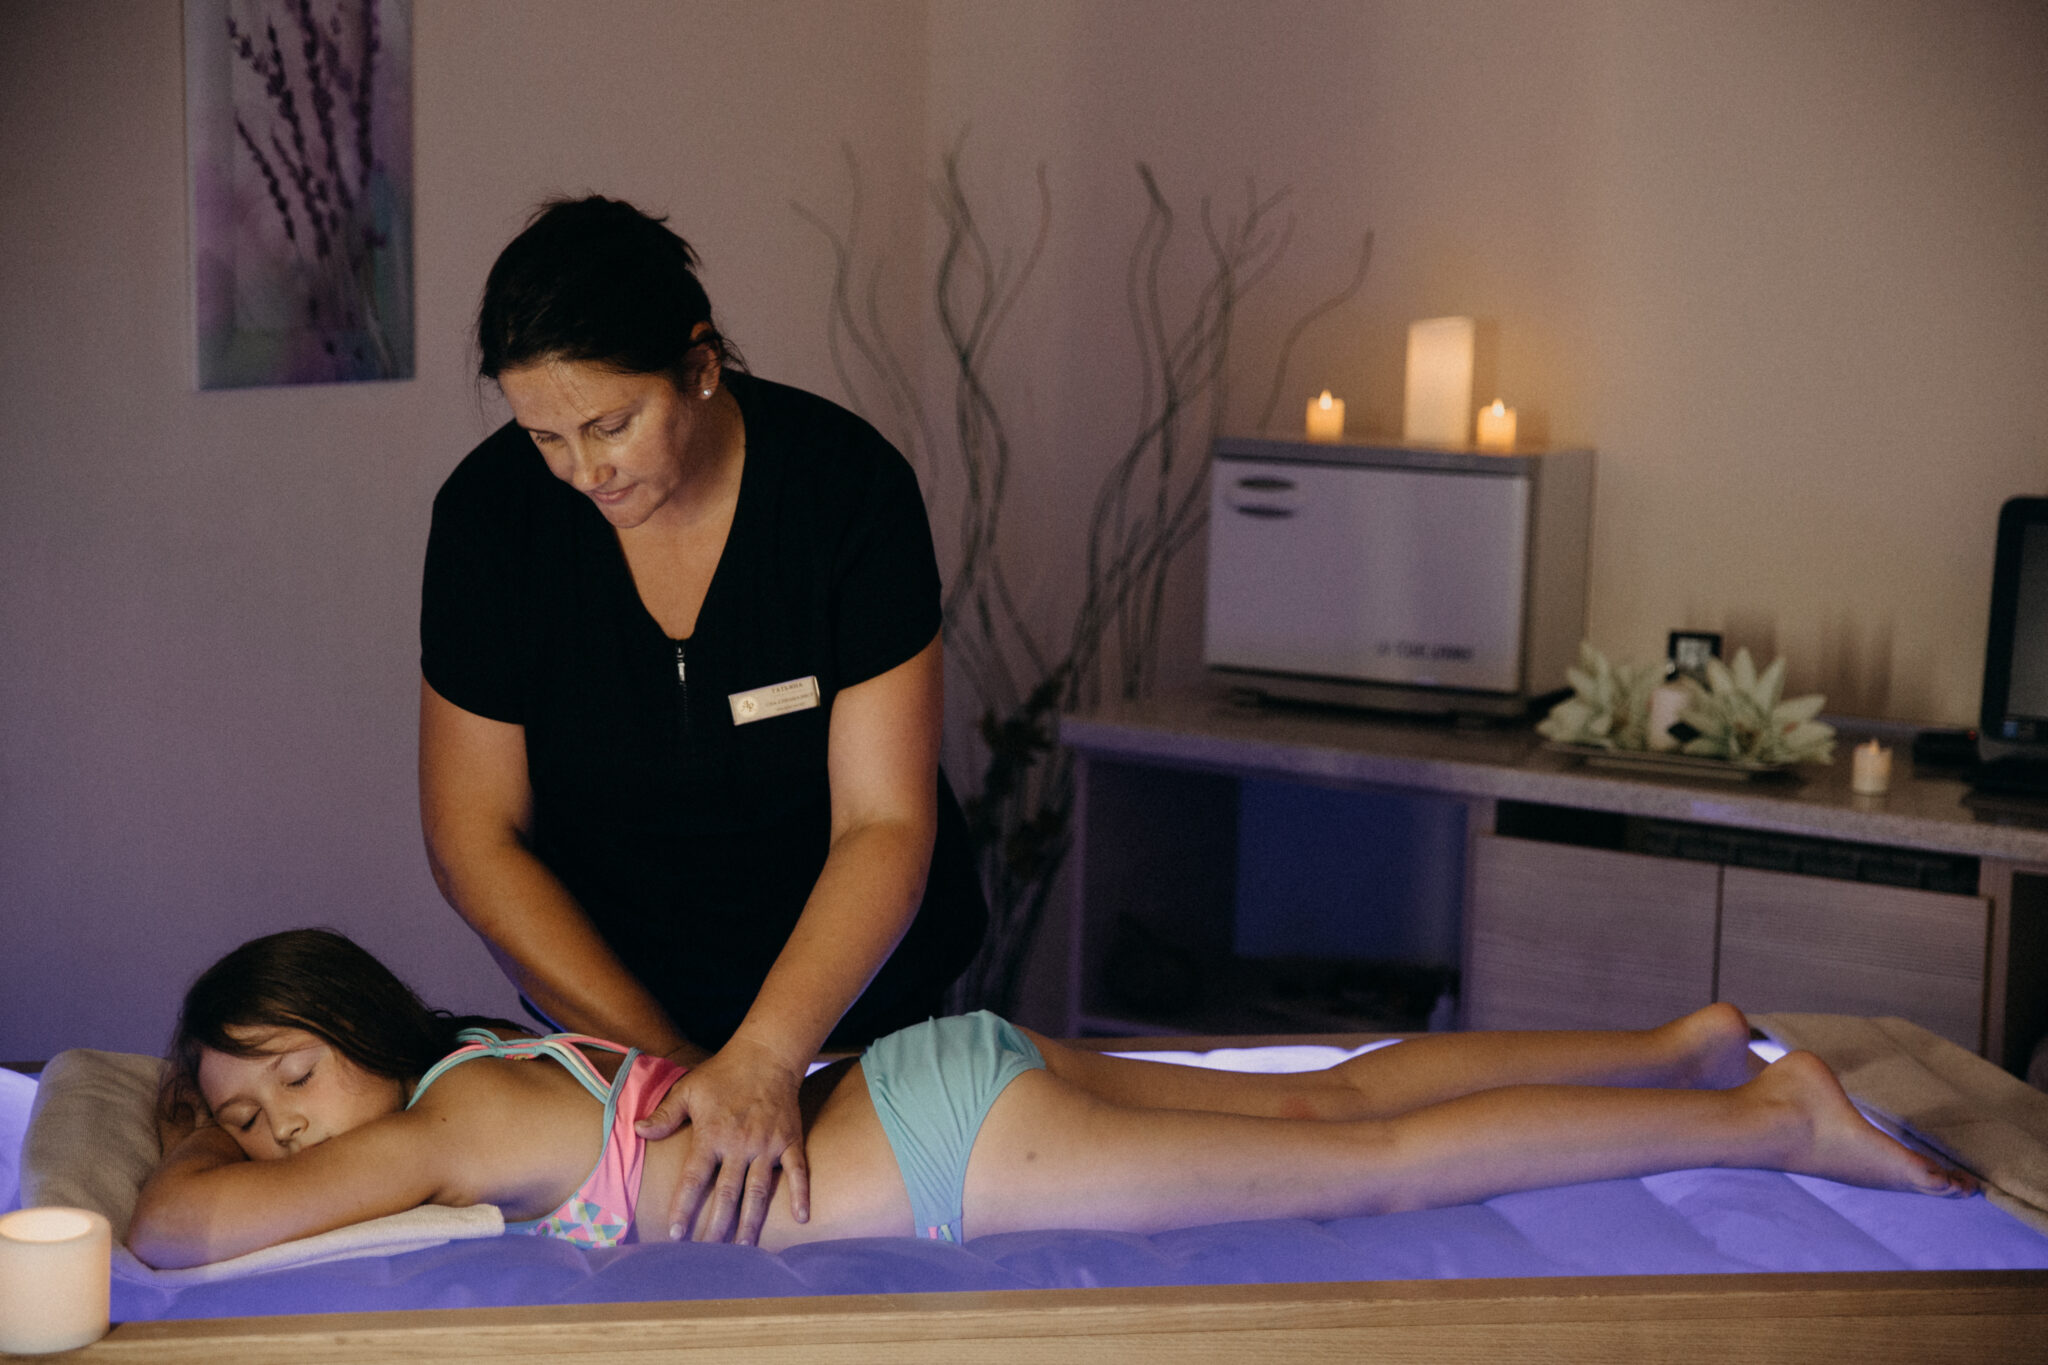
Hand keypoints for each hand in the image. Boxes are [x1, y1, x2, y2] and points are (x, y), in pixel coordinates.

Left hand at [635, 1036, 808, 1245]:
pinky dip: (800, 1194)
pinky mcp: (790, 1140)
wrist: (767, 1054)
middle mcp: (740, 1145)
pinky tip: (801, 1218)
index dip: (684, 1207)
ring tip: (745, 1249)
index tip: (675, 1234)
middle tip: (709, 1254)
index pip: (695, 1179)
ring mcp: (768, 1144)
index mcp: (712, 1135)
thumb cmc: (722, 1074)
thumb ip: (665, 1114)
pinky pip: (798, 1171)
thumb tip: (637, 1131)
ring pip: (760, 1191)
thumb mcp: (688, 1090)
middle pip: (727, 1194)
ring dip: (752, 1221)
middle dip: (716, 1226)